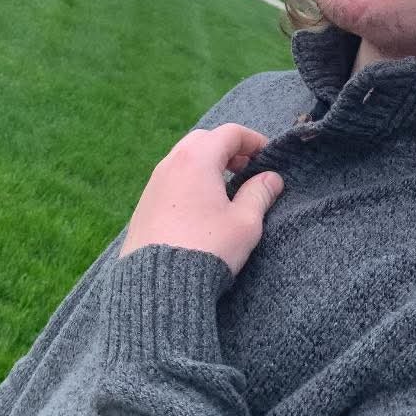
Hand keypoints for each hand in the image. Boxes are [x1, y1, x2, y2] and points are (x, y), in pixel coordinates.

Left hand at [118, 124, 284, 276]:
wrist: (159, 283)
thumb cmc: (208, 247)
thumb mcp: (244, 222)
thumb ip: (259, 194)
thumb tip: (271, 177)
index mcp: (198, 159)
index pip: (229, 133)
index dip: (253, 140)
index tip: (268, 155)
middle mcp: (171, 163)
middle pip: (204, 139)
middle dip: (228, 148)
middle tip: (247, 167)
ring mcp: (154, 182)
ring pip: (184, 157)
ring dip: (207, 163)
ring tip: (226, 186)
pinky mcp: (144, 203)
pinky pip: (171, 178)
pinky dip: (190, 179)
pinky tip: (201, 204)